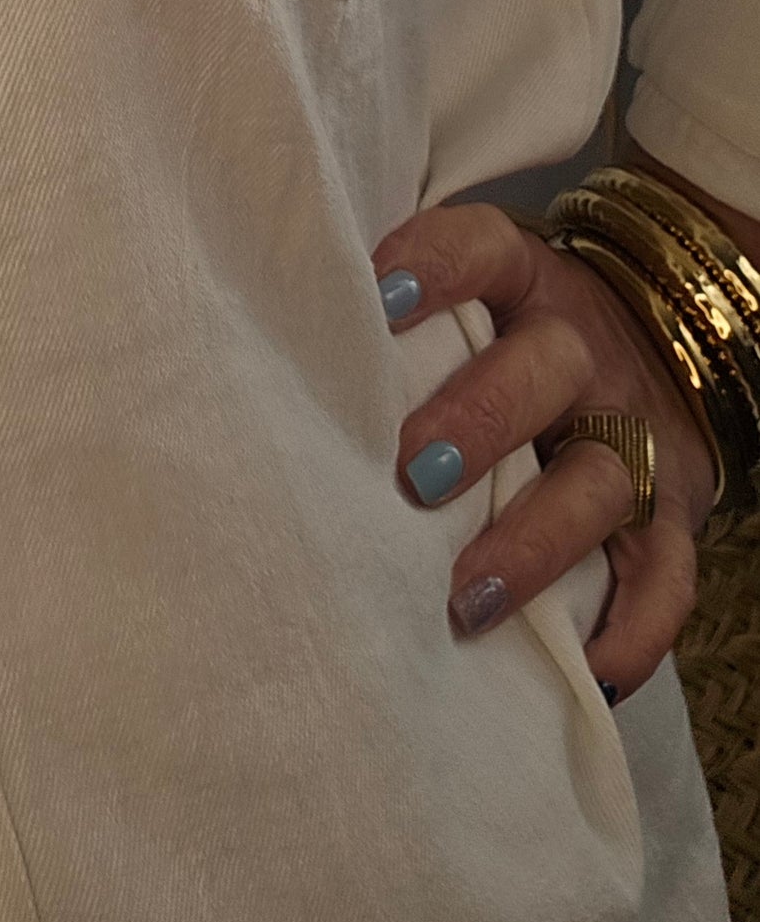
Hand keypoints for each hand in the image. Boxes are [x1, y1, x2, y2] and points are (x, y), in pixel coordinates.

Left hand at [370, 201, 719, 705]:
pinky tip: (585, 672)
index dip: (434, 268)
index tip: (376, 298)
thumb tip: (252, 345)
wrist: (646, 337)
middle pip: (543, 370)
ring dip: (534, 541)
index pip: (480, 249)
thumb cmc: (494, 326)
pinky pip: (665, 574)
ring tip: (464, 595)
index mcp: (518, 278)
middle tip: (413, 475)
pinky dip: (633, 629)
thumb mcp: (459, 291)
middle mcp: (580, 348)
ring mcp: (631, 429)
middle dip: (479, 421)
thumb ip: (382, 315)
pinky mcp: (669, 509)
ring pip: (599, 480)